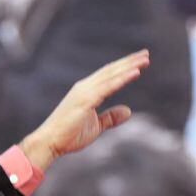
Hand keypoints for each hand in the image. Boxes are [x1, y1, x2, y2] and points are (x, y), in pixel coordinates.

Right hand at [20, 50, 149, 170]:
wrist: (49, 142)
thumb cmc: (68, 135)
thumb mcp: (95, 126)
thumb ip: (110, 117)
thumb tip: (128, 110)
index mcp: (86, 91)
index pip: (108, 75)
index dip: (124, 67)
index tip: (140, 61)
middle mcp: (85, 87)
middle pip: (111, 70)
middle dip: (129, 61)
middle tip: (146, 54)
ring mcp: (84, 92)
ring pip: (111, 75)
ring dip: (129, 66)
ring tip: (145, 59)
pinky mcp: (85, 100)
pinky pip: (108, 87)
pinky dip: (122, 79)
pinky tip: (135, 73)